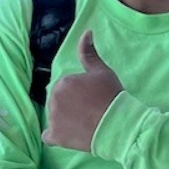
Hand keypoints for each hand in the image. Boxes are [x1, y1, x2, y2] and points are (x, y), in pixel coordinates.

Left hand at [41, 31, 123, 152]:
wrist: (119, 125)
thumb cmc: (111, 97)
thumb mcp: (101, 71)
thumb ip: (88, 52)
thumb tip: (86, 32)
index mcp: (62, 82)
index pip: (65, 87)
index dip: (79, 93)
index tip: (91, 99)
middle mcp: (53, 99)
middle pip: (58, 102)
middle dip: (70, 105)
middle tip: (89, 112)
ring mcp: (52, 119)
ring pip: (54, 117)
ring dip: (64, 120)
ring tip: (84, 123)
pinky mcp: (55, 136)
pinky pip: (48, 136)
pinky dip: (56, 136)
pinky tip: (69, 134)